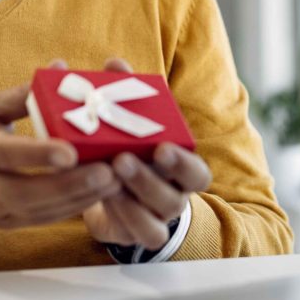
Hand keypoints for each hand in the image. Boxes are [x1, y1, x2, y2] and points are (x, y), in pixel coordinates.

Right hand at [0, 68, 121, 227]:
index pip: (3, 154)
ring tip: (116, 179)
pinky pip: (44, 219)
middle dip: (70, 184)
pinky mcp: (8, 224)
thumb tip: (60, 68)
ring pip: (40, 210)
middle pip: (26, 191)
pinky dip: (74, 207)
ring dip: (80, 197)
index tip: (69, 151)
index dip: (36, 154)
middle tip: (108, 170)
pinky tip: (101, 193)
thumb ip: (22, 94)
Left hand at [82, 58, 211, 249]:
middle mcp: (175, 196)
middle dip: (147, 179)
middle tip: (121, 158)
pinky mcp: (137, 234)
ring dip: (128, 199)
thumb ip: (126, 92)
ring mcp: (157, 219)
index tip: (161, 147)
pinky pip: (135, 235)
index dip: (182, 162)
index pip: (196, 172)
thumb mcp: (133, 120)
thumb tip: (114, 64)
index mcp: (182, 168)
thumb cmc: (133, 146)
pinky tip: (102, 198)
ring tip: (104, 176)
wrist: (121, 188)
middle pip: (174, 198)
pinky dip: (120, 218)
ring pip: (154, 222)